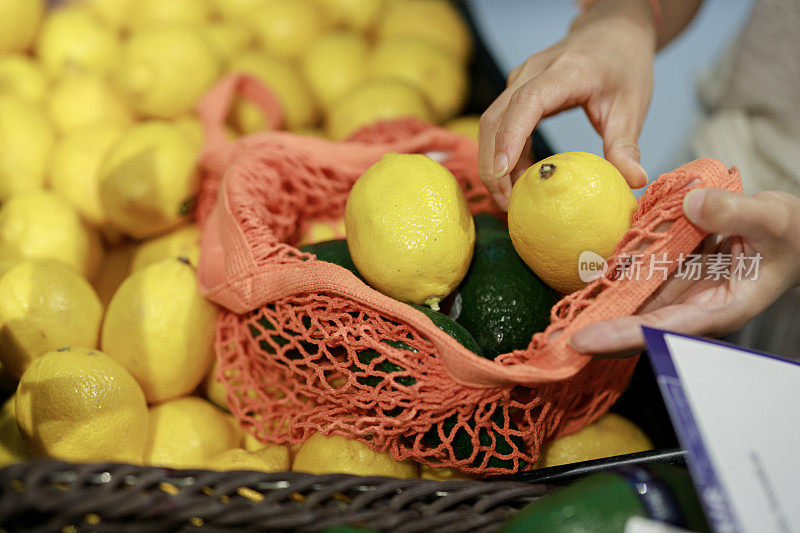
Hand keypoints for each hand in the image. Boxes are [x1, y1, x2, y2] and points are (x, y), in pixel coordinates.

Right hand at [478, 0, 657, 208]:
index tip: (504, 172)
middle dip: (493, 164)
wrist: (612, 32)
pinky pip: (500, 124)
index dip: (511, 137)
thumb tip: (635, 182)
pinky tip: (517, 179)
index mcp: (564, 72)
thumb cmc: (623, 65)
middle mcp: (532, 72)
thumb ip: (626, 145)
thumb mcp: (631, 105)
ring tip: (509, 199)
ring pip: (491, 123)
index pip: (526, 103)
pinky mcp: (516, 91)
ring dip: (494, 162)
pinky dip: (503, 154)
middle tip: (506, 204)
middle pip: (495, 118)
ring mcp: (519, 80)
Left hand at [570, 189, 799, 356]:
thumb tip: (692, 204)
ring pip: (628, 302)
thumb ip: (736, 213)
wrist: (790, 233)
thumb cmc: (790, 235)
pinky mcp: (669, 270)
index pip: (664, 330)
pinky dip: (609, 273)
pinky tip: (579, 271)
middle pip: (634, 324)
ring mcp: (677, 289)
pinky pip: (634, 273)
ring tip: (553, 320)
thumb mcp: (774, 218)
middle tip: (553, 339)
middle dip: (595, 333)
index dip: (623, 336)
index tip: (585, 342)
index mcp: (718, 308)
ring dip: (594, 307)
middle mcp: (690, 305)